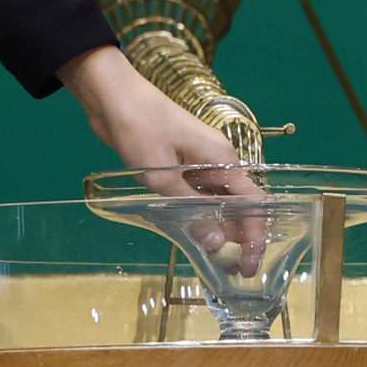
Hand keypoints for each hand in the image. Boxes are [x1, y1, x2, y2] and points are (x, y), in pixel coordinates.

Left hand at [58, 45, 266, 275]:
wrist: (112, 96)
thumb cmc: (140, 127)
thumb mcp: (162, 176)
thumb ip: (190, 210)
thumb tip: (216, 244)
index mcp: (223, 160)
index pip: (252, 203)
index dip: (254, 237)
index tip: (248, 265)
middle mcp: (218, 162)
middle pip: (239, 205)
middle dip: (237, 237)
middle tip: (230, 269)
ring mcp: (201, 162)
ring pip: (218, 202)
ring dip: (217, 228)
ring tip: (213, 258)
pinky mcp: (182, 164)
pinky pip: (198, 195)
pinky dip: (198, 214)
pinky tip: (192, 234)